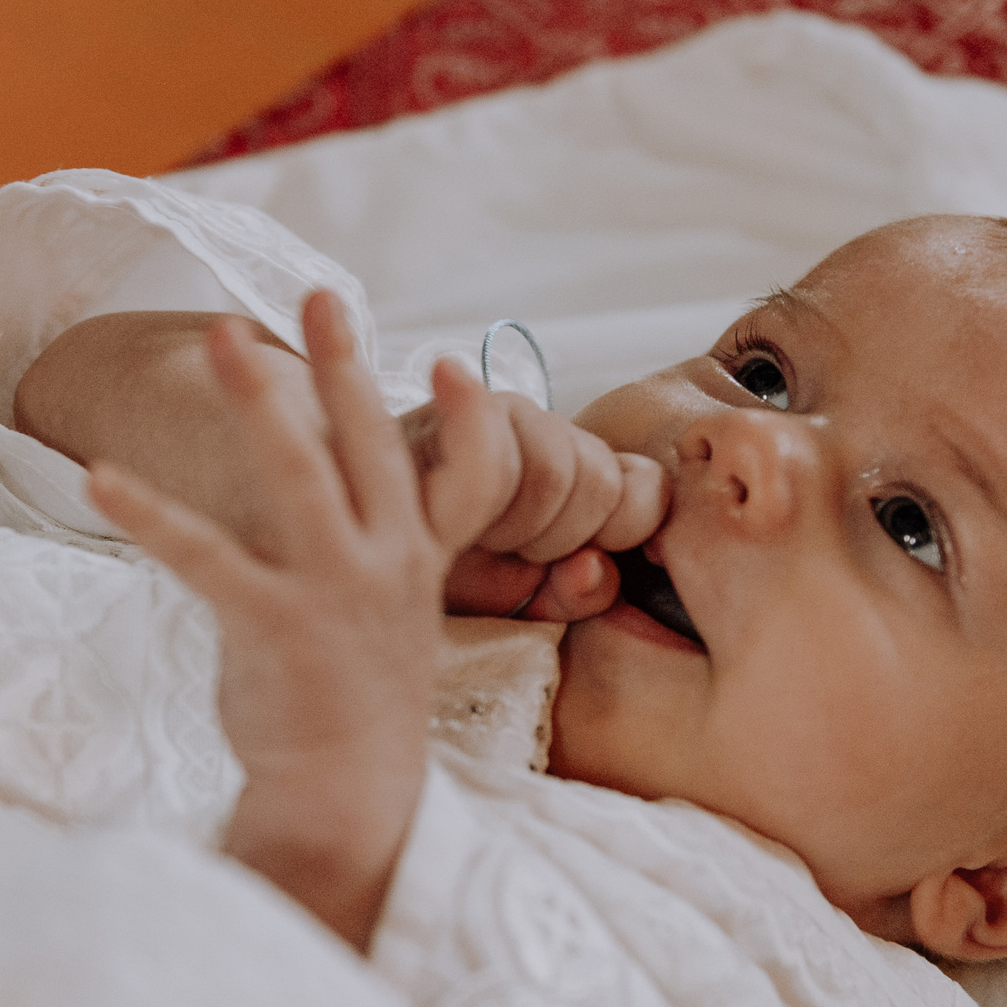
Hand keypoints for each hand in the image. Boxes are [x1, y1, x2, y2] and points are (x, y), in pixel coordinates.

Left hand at [88, 292, 456, 949]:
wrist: (350, 802)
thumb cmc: (359, 710)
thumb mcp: (390, 626)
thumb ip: (378, 563)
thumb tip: (349, 516)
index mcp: (416, 562)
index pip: (463, 476)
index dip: (467, 417)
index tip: (448, 360)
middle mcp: (385, 564)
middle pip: (369, 444)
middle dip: (344, 363)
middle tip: (319, 293)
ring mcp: (335, 591)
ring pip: (300, 475)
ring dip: (263, 401)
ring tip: (224, 340)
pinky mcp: (274, 626)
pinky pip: (205, 556)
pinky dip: (151, 513)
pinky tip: (104, 477)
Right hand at [401, 380, 667, 622]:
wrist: (359, 540)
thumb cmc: (439, 570)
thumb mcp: (518, 604)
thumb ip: (574, 597)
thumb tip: (593, 571)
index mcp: (580, 471)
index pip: (646, 488)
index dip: (620, 532)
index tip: (569, 566)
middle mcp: (550, 432)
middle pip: (602, 481)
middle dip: (558, 536)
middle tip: (502, 551)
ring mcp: (502, 410)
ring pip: (554, 468)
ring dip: (513, 524)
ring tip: (469, 535)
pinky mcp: (449, 402)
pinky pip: (493, 453)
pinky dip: (479, 492)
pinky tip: (450, 509)